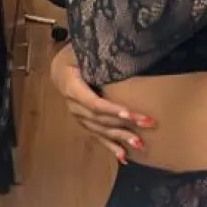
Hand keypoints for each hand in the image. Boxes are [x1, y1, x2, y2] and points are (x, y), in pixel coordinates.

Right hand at [50, 45, 155, 163]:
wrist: (60, 67)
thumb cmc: (74, 54)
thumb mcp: (79, 48)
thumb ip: (93, 52)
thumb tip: (118, 49)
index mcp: (71, 86)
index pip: (93, 102)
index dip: (111, 109)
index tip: (129, 114)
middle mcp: (74, 105)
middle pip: (100, 118)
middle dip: (124, 124)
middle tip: (147, 125)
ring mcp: (79, 116)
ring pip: (100, 130)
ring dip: (120, 138)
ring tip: (139, 144)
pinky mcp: (85, 122)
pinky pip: (98, 136)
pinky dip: (111, 147)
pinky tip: (124, 158)